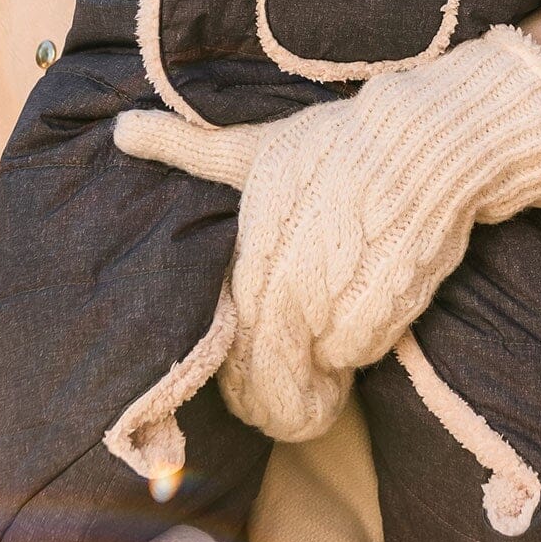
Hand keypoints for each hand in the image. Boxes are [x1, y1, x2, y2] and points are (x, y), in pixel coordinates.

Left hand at [115, 26, 540, 440]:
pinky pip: (364, 349)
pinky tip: (356, 329)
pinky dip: (359, 346)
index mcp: (255, 260)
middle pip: (275, 375)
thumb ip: (187, 149)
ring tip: (320, 365)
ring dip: (321, 369)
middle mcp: (294, 291)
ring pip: (323, 365)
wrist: (419, 146)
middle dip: (277, 399)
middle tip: (279, 411)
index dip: (239, 382)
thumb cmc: (333, 145)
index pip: (235, 350)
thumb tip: (121, 130)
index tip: (243, 394)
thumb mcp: (255, 146)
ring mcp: (343, 304)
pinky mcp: (390, 310)